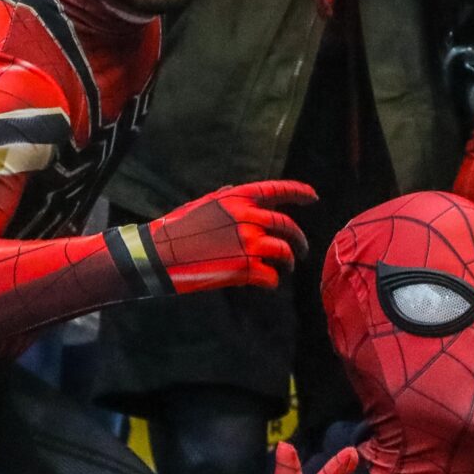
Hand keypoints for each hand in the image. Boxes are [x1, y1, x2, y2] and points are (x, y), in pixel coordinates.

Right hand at [144, 180, 313, 292]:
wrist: (160, 254)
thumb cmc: (176, 228)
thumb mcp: (202, 204)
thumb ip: (224, 198)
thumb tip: (235, 191)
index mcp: (237, 198)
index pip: (276, 190)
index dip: (299, 192)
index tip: (313, 197)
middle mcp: (248, 217)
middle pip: (287, 225)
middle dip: (299, 239)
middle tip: (301, 250)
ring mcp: (249, 243)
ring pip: (284, 252)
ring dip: (288, 262)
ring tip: (285, 268)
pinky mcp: (245, 268)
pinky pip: (271, 276)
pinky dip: (271, 281)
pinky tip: (266, 283)